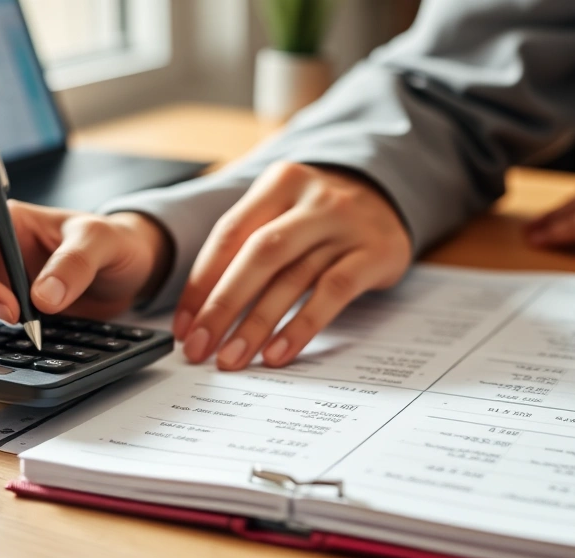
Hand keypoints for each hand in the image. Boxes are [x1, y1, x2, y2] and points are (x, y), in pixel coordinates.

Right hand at [0, 201, 171, 331]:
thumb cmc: (115, 241)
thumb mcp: (102, 243)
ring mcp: (2, 278)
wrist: (132, 267)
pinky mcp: (12, 305)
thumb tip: (42, 297)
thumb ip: (74, 264)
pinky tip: (18, 336)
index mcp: (8, 221)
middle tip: (14, 317)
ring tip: (28, 321)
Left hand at [173, 161, 412, 369]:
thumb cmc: (318, 215)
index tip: (185, 324)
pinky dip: (302, 326)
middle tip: (199, 347)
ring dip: (256, 324)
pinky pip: (333, 293)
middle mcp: (314, 199)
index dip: (202, 282)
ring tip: (232, 358)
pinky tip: (278, 352)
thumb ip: (245, 242)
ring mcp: (347, 226)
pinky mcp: (376, 253)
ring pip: (293, 278)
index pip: (230, 233)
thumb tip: (199, 309)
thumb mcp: (283, 207)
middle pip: (259, 255)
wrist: (389, 197)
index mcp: (280, 183)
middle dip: (222, 306)